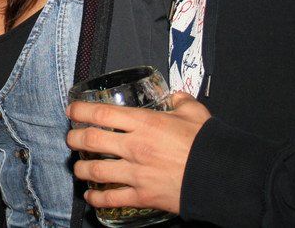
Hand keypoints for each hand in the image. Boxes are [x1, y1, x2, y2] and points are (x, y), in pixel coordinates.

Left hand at [66, 92, 210, 213]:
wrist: (223, 176)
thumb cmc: (208, 144)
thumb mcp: (194, 112)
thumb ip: (180, 101)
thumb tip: (174, 96)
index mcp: (145, 123)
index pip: (101, 113)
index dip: (81, 111)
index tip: (72, 111)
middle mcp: (135, 146)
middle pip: (91, 140)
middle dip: (75, 138)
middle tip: (72, 138)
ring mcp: (137, 173)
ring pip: (96, 170)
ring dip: (81, 168)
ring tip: (78, 167)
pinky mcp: (143, 196)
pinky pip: (112, 198)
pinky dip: (97, 198)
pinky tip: (91, 196)